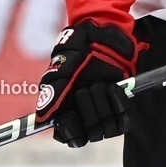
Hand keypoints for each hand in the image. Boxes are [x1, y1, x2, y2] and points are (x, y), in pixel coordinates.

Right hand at [35, 20, 138, 146]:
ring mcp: (104, 109)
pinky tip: (113, 87)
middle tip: (86, 89)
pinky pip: (123, 122)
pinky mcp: (121, 105)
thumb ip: (53, 89)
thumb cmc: (79, 44)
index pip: (67, 136)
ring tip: (100, 84)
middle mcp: (85, 112)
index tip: (69, 118)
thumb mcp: (63, 62)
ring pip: (105, 129)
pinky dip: (119, 105)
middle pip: (88, 134)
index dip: (69, 132)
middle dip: (87, 111)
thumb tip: (41, 118)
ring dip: (103, 106)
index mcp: (66, 107)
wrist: (105, 30)